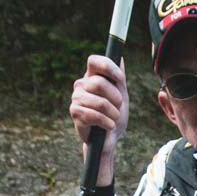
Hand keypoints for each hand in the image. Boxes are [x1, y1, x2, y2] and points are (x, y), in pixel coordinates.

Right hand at [69, 55, 129, 184]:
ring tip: (114, 118)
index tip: (120, 79)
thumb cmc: (115, 115)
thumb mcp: (121, 95)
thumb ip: (119, 77)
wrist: (109, 138)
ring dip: (113, 113)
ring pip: (99, 102)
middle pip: (99, 83)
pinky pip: (94, 115)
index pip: (93, 60)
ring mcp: (76, 98)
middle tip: (119, 106)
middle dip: (116, 97)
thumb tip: (120, 57)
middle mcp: (81, 84)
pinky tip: (109, 126)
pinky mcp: (75, 112)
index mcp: (92, 76)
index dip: (108, 67)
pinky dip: (107, 122)